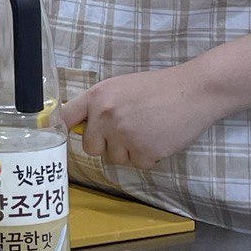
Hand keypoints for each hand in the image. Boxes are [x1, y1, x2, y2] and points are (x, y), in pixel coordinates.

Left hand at [61, 65, 212, 168]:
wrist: (193, 90)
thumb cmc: (156, 87)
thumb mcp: (118, 87)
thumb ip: (98, 104)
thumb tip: (78, 124)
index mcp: (96, 96)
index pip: (65, 118)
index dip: (60, 130)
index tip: (56, 139)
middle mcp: (105, 116)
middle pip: (90, 147)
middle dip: (105, 145)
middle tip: (125, 133)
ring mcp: (124, 134)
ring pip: (114, 158)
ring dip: (128, 151)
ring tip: (146, 131)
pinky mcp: (144, 150)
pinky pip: (137, 163)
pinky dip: (148, 156)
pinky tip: (158, 138)